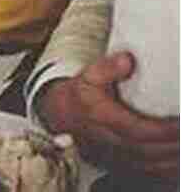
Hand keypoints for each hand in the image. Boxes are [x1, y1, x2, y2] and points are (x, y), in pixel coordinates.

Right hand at [38, 51, 179, 177]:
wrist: (63, 117)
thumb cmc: (81, 95)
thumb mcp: (89, 75)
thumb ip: (108, 67)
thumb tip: (127, 60)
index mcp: (102, 118)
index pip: (138, 129)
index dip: (164, 129)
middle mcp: (110, 142)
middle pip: (151, 151)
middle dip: (176, 144)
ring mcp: (117, 157)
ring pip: (154, 165)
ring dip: (176, 158)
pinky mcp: (123, 166)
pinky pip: (152, 172)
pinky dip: (170, 169)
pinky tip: (179, 158)